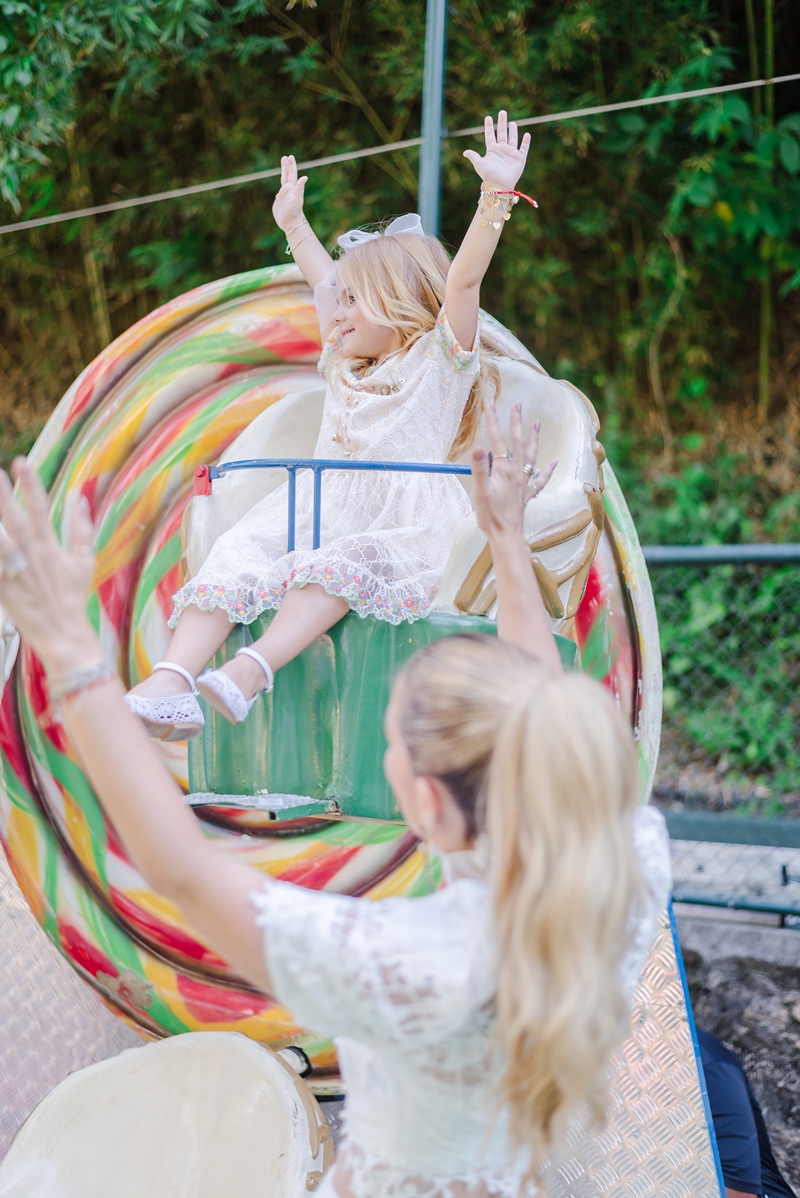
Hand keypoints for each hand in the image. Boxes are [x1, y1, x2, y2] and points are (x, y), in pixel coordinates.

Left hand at [0, 459, 97, 667]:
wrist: (63, 634)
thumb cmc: (73, 597)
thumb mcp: (84, 561)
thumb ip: (82, 529)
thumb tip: (81, 499)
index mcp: (50, 547)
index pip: (39, 508)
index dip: (30, 484)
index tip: (21, 462)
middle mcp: (30, 556)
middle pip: (12, 519)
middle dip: (1, 495)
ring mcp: (14, 572)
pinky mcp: (2, 589)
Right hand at [272, 155, 307, 234]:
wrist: (291, 223)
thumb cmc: (294, 211)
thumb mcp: (297, 198)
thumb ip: (300, 187)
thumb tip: (304, 177)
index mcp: (292, 188)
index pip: (291, 174)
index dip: (290, 166)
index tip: (289, 156)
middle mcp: (288, 191)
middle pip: (287, 176)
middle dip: (286, 167)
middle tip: (285, 157)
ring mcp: (284, 197)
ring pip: (283, 184)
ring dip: (283, 176)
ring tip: (283, 173)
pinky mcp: (279, 203)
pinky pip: (279, 195)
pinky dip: (279, 192)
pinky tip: (279, 193)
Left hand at [463, 111, 530, 191]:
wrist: (499, 185)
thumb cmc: (489, 175)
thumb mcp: (479, 164)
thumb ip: (473, 156)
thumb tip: (464, 152)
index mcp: (492, 150)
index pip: (490, 135)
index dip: (489, 127)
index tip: (488, 117)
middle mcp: (501, 150)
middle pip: (501, 133)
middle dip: (502, 122)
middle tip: (502, 112)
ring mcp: (511, 154)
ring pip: (512, 139)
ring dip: (512, 130)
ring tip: (512, 122)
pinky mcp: (520, 159)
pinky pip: (524, 148)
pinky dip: (526, 142)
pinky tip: (527, 134)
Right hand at [472, 402, 555, 541]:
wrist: (506, 535)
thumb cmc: (491, 516)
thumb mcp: (480, 491)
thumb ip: (479, 468)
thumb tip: (478, 448)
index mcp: (504, 470)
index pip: (497, 441)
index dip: (493, 422)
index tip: (490, 404)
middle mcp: (516, 473)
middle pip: (518, 443)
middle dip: (516, 423)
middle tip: (518, 405)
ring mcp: (523, 484)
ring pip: (531, 456)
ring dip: (534, 439)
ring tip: (537, 424)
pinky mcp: (526, 495)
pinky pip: (539, 480)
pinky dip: (546, 470)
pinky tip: (553, 463)